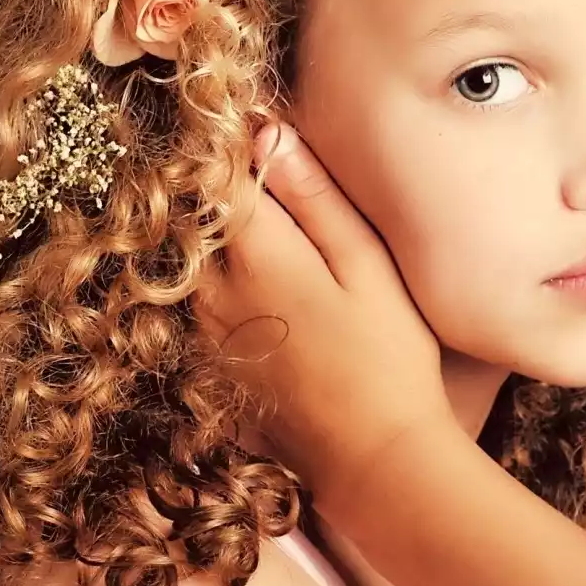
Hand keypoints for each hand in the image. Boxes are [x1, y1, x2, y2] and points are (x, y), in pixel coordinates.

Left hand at [196, 121, 452, 511]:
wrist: (373, 457)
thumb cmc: (388, 356)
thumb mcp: (366, 265)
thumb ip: (315, 198)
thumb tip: (270, 134)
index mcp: (254, 254)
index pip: (219, 173)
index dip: (237, 144)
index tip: (260, 127)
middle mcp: (212, 289)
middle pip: (201, 216)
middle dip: (228, 192)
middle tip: (274, 184)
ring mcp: (205, 332)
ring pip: (198, 261)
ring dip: (224, 240)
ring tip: (280, 243)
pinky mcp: (211, 366)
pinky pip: (203, 305)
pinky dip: (226, 287)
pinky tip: (274, 300)